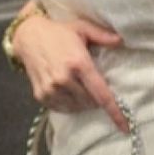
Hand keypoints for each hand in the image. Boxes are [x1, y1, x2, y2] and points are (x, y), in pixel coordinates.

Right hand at [10, 11, 128, 132]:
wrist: (28, 36)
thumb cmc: (59, 31)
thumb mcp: (82, 28)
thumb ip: (103, 36)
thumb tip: (122, 41)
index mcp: (79, 64)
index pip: (101, 95)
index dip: (115, 112)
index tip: (125, 127)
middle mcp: (64, 79)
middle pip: (90, 103)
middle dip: (97, 99)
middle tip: (94, 86)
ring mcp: (50, 89)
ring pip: (76, 107)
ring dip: (83, 102)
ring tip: (80, 87)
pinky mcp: (41, 95)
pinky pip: (62, 108)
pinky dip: (69, 104)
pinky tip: (68, 91)